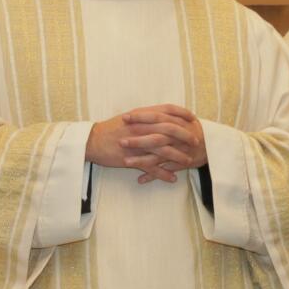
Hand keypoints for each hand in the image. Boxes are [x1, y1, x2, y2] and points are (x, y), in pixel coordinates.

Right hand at [88, 104, 205, 184]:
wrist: (92, 141)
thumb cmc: (111, 129)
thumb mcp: (129, 117)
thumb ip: (146, 116)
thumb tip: (161, 114)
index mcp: (141, 116)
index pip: (166, 110)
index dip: (182, 114)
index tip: (193, 118)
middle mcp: (141, 127)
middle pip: (169, 129)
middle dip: (184, 135)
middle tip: (196, 141)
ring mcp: (136, 143)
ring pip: (162, 149)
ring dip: (177, 156)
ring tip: (188, 161)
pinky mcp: (131, 158)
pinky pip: (150, 167)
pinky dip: (162, 173)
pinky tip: (172, 178)